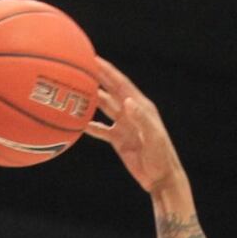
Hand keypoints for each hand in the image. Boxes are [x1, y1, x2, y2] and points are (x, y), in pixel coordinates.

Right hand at [84, 58, 184, 196]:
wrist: (160, 177)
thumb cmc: (161, 156)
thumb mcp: (153, 137)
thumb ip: (141, 118)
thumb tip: (127, 101)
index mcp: (140, 107)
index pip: (121, 84)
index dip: (108, 71)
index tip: (94, 59)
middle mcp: (131, 112)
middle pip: (110, 91)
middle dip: (97, 79)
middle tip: (80, 67)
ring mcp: (124, 125)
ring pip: (104, 108)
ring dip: (91, 100)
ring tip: (75, 91)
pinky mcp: (118, 140)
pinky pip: (101, 129)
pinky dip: (90, 125)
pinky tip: (77, 122)